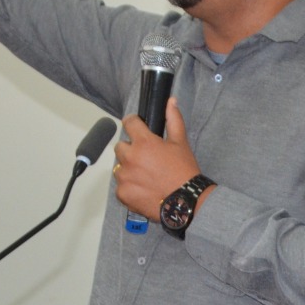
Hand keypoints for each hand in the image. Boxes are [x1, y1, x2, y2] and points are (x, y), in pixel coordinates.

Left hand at [113, 98, 200, 218]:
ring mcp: (124, 177)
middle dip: (130, 149)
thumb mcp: (181, 143)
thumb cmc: (184, 171)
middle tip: (145, 158)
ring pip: (119, 167)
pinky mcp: (122, 193)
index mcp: (143, 142)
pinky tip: (143, 188)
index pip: (128, 123)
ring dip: (128, 168)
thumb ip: (174, 120)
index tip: (136, 127)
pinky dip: (129, 186)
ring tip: (145, 176)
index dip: (133, 123)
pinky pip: (120, 185)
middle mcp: (130, 157)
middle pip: (120, 146)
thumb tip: (171, 101)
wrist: (184, 202)